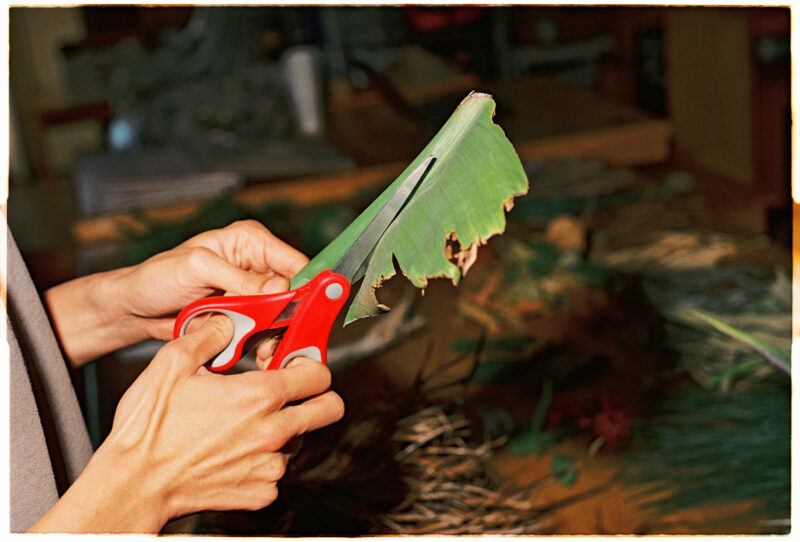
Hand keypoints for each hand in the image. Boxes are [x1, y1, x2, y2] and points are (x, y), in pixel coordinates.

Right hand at [31, 316, 344, 532]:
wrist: (134, 485)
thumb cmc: (149, 429)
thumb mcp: (172, 363)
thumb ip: (209, 334)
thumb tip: (228, 322)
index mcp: (258, 396)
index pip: (318, 374)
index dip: (309, 365)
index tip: (296, 365)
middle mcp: (272, 431)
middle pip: (329, 409)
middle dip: (318, 397)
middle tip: (293, 394)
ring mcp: (269, 465)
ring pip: (300, 441)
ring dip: (283, 431)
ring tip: (244, 426)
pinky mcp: (261, 492)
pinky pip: (276, 472)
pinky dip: (262, 462)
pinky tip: (234, 453)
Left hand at [117, 219, 308, 340]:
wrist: (134, 309)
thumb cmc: (157, 277)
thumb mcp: (197, 268)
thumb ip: (240, 278)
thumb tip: (279, 288)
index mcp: (250, 242)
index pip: (294, 262)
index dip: (306, 286)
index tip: (310, 310)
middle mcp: (255, 266)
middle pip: (292, 293)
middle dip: (290, 318)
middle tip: (284, 339)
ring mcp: (251, 294)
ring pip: (281, 317)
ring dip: (275, 336)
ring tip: (265, 352)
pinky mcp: (243, 317)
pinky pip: (264, 332)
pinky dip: (262, 345)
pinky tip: (257, 354)